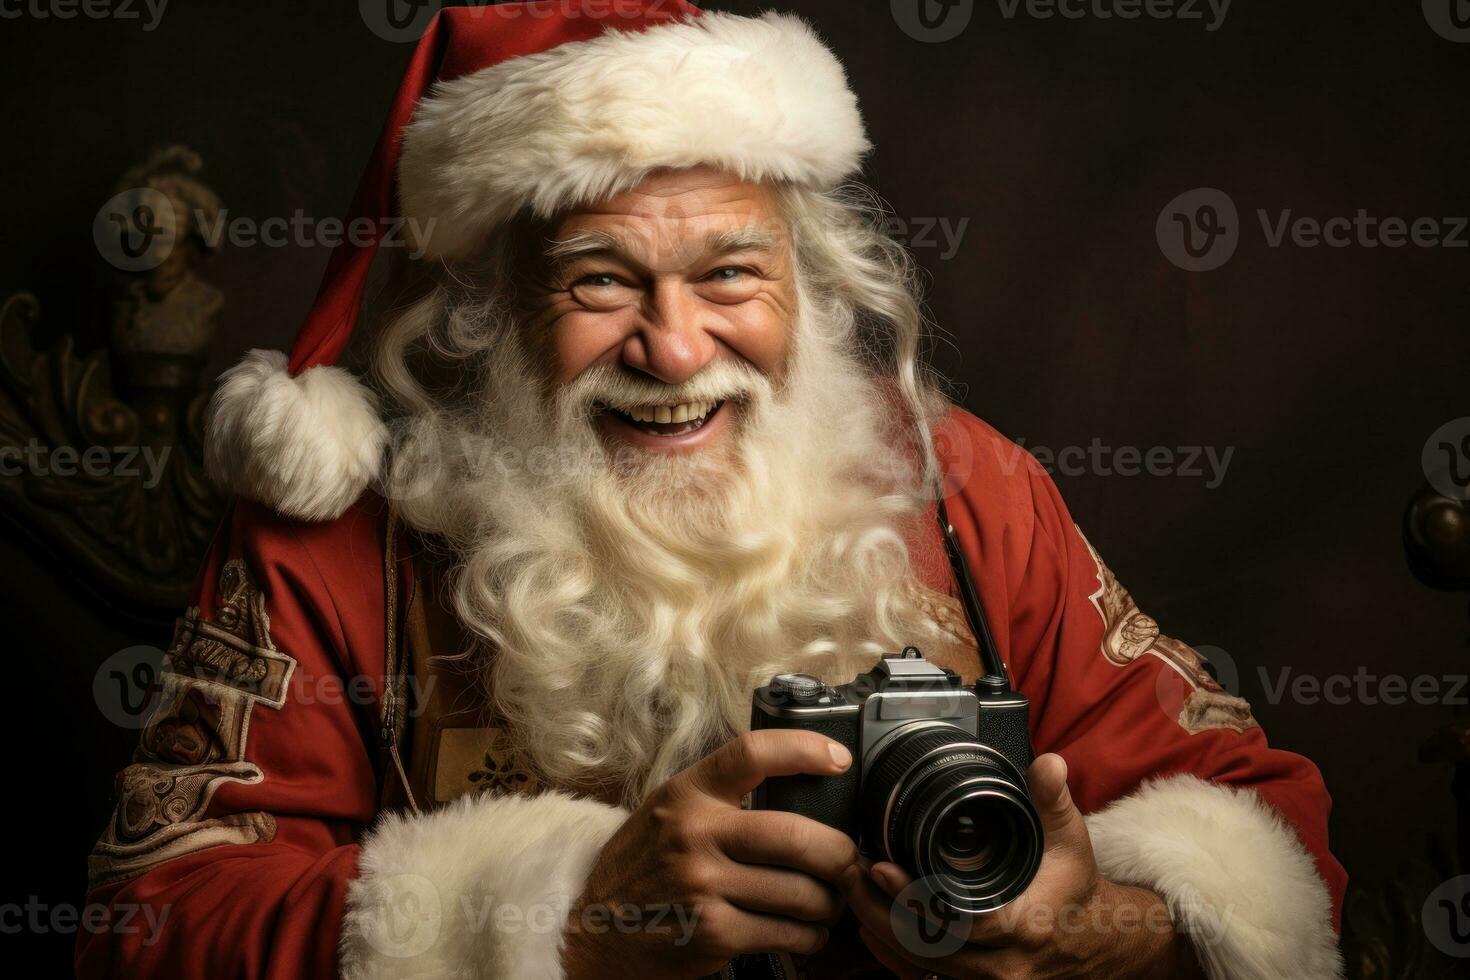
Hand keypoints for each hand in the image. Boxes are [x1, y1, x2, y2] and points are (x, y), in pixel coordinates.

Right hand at [562, 730, 861, 979]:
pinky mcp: (712, 932)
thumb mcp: (668, 811)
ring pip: (800, 891)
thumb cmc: (641, 867)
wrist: (592, 932)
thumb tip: (801, 790)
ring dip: (829, 903)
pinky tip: (807, 933)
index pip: (752, 753)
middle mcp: (694, 833)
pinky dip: (809, 937)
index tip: (839, 761)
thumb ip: (721, 797)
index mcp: (688, 792)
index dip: (804, 750)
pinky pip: (786, 933)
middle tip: (852, 862)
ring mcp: (703, 885)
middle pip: (796, 835)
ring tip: (829, 903)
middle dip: (840, 855)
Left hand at [842, 754, 1204, 979]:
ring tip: (852, 891)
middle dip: (880, 911)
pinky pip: (921, 979)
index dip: (917, 900)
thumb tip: (1048, 764)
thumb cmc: (1074, 887)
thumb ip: (1054, 800)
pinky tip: (869, 925)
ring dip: (880, 931)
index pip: (960, 924)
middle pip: (925, 950)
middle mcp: (1003, 966)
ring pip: (917, 968)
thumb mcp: (1071, 840)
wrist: (1094, 938)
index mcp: (1024, 928)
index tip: (882, 867)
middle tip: (851, 873)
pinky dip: (892, 954)